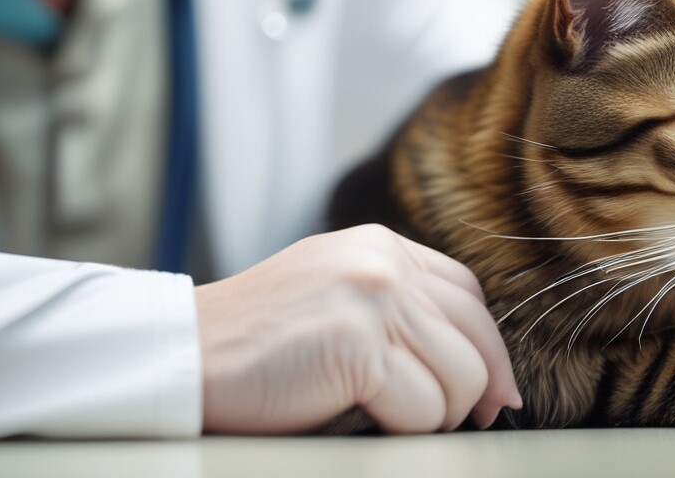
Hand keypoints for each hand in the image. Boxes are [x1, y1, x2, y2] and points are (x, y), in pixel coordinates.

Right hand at [194, 224, 521, 433]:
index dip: (487, 347)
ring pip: (461, 378)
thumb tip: (468, 359)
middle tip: (480, 419)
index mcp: (379, 245)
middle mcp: (384, 262)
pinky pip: (424, 409)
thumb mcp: (332, 293)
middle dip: (483, 387)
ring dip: (436, 414)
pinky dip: (405, 429)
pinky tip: (364, 420)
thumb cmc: (251, 342)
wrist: (181, 353)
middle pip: (477, 335)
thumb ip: (391, 304)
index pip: (467, 293)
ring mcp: (375, 299)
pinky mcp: (361, 346)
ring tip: (390, 417)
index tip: (492, 388)